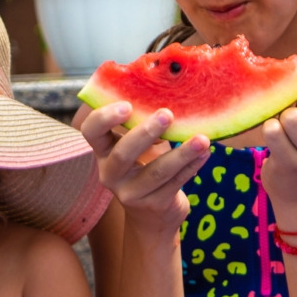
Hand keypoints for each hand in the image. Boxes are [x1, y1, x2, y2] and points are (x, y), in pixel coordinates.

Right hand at [84, 97, 213, 234]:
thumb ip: (143, 121)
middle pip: (123, 153)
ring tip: (202, 139)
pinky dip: (192, 166)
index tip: (127, 105)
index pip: (90, 132)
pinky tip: (205, 153)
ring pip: (157, 172)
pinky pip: (175, 183)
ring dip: (182, 153)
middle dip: (146, 132)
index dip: (104, 118)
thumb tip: (166, 81)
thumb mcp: (139, 145)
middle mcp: (111, 174)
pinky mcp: (154, 205)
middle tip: (167, 114)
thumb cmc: (146, 166)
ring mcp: (131, 193)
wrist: (153, 215)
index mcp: (103, 152)